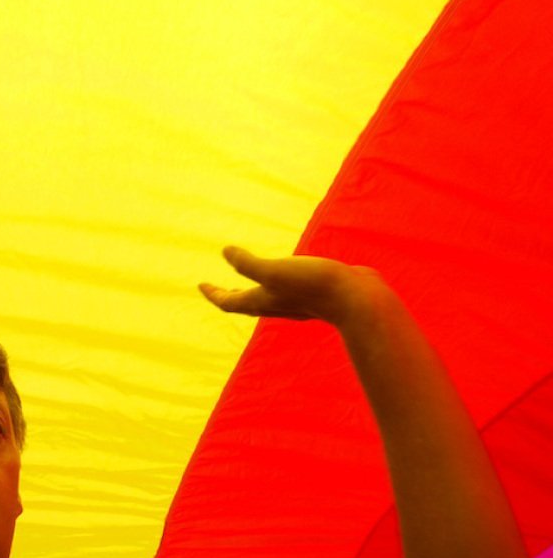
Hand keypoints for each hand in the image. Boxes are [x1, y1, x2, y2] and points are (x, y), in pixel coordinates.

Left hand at [198, 246, 381, 326]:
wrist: (356, 299)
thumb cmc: (312, 285)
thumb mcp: (274, 271)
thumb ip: (247, 263)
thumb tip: (224, 252)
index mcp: (262, 301)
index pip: (229, 301)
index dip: (213, 293)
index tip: (200, 284)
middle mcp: (276, 305)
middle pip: (245, 303)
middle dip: (229, 295)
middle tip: (217, 288)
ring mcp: (296, 302)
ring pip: (267, 299)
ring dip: (253, 291)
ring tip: (249, 282)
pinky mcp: (314, 296)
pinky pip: (288, 292)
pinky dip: (278, 284)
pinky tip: (287, 276)